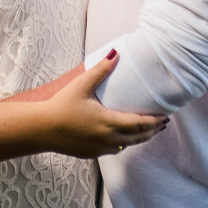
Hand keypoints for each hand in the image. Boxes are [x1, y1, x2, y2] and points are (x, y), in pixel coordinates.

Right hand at [38, 51, 166, 157]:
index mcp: (109, 123)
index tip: (165, 116)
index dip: (154, 121)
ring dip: (140, 138)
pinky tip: (126, 138)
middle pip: (138, 137)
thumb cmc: (61, 106)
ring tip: (149, 130)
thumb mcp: (82, 85)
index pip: (140, 124)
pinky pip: (116, 149)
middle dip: (152, 130)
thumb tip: (116, 53)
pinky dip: (126, 143)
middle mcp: (108, 139)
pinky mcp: (92, 153)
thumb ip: (100, 70)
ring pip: (128, 145)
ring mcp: (101, 149)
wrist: (42, 129)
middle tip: (162, 123)